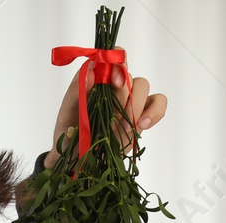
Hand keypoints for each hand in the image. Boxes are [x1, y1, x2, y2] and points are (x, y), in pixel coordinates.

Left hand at [44, 66, 167, 170]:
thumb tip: (90, 70)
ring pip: (143, 86)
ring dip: (136, 106)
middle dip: (125, 93)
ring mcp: (129, 100)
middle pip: (129, 74)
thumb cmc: (69, 134)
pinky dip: (155, 112)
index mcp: (96, 79)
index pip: (112, 58)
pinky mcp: (141, 116)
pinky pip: (158, 103)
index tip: (114, 82)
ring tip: (125, 128)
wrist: (76, 162)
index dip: (117, 64)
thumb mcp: (66, 113)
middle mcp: (114, 86)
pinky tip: (142, 126)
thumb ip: (76, 90)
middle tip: (116, 115)